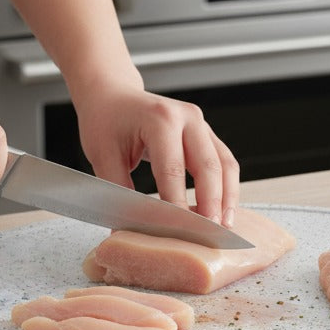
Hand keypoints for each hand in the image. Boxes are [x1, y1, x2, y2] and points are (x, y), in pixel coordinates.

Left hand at [73, 86, 239, 225]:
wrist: (112, 94)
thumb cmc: (105, 121)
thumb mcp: (103, 155)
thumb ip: (118, 192)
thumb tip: (127, 230)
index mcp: (159, 119)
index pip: (172, 170)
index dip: (176, 205)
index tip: (177, 233)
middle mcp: (186, 117)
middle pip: (209, 166)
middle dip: (211, 204)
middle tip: (209, 235)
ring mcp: (200, 123)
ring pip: (225, 164)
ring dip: (227, 197)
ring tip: (224, 227)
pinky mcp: (206, 132)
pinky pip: (224, 161)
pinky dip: (226, 186)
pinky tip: (223, 209)